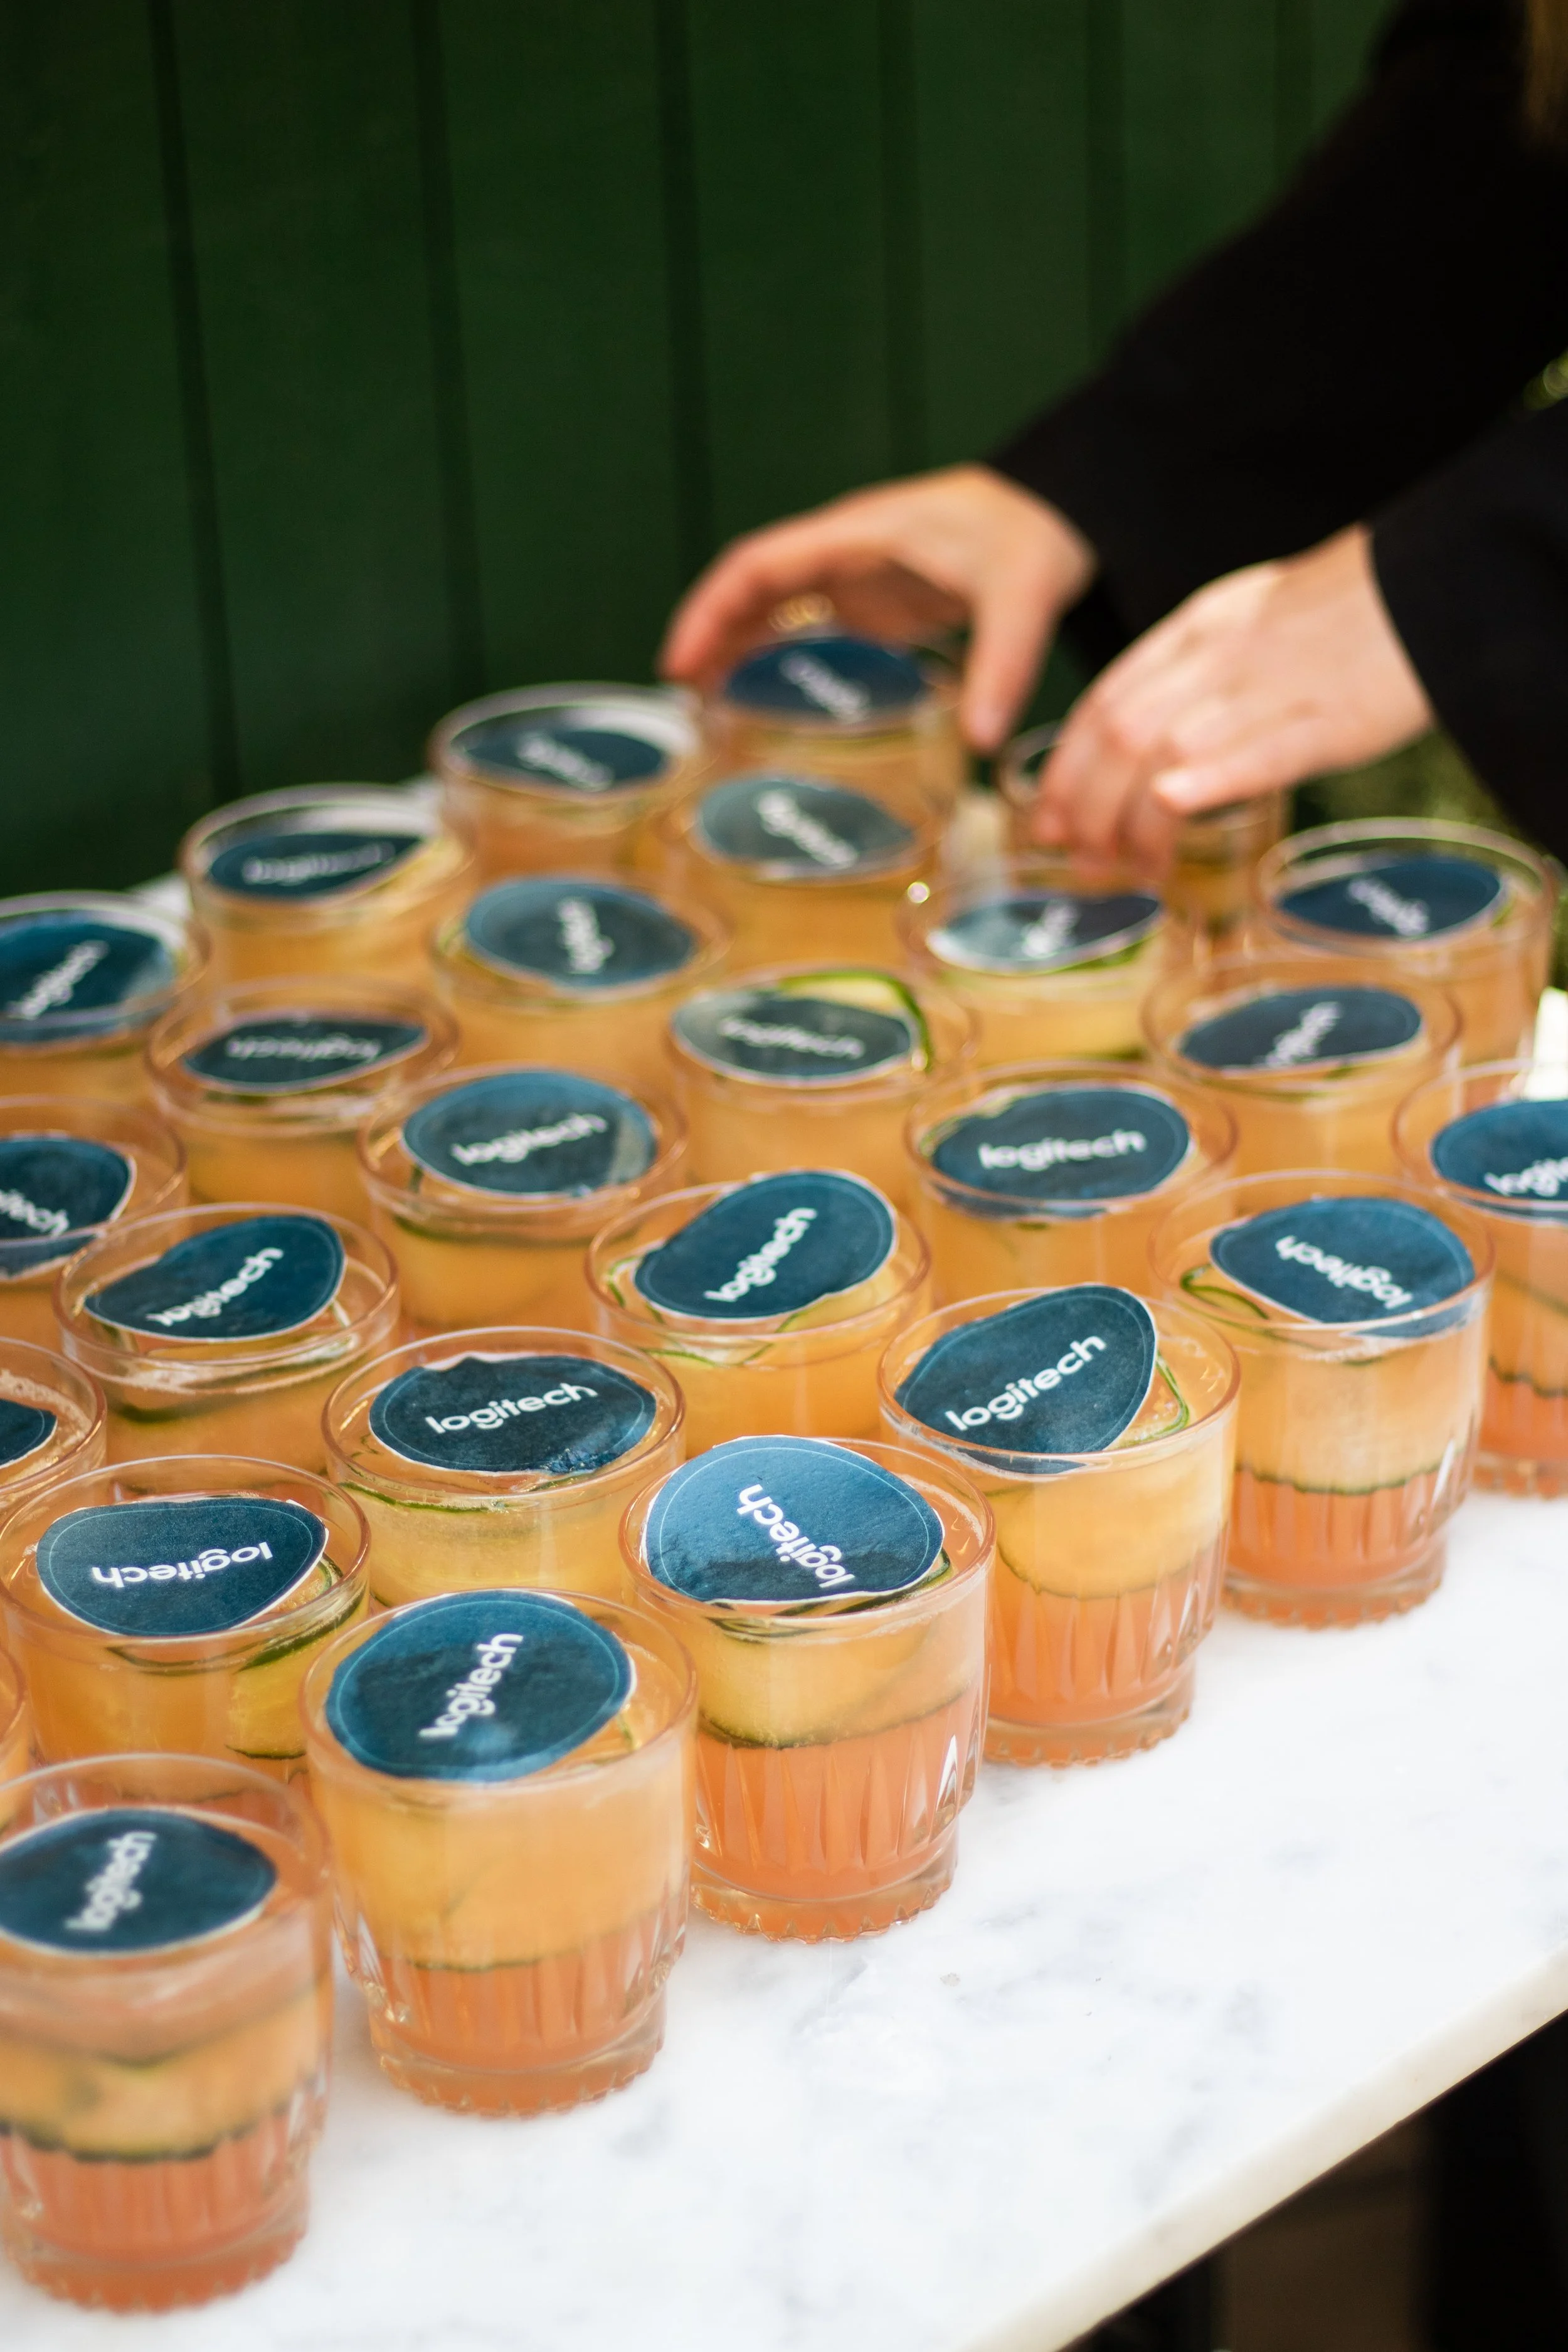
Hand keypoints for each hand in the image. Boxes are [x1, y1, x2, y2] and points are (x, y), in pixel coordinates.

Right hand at [659, 464, 1094, 752]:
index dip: (712, 610)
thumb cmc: (1032, 540)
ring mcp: (852, 577)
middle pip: (749, 589)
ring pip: (770, 607)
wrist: (1054, 513)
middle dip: (708, 636)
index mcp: (857, 536)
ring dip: (731, 649)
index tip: (682, 661)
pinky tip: (754, 702)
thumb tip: (980, 744)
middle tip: (680, 702)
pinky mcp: (870, 602)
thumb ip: (1002, 669)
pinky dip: (771, 657)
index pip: (759, 565)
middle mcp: (842, 552)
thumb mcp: (1023, 601)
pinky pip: (802, 626)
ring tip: (701, 709)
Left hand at [1032, 525, 1432, 865]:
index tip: (1048, 821)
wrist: (1432, 583)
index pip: (1105, 702)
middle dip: (1086, 808)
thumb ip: (1194, 675)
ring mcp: (1272, 683)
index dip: (1065, 770)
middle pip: (1122, 733)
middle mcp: (1219, 653)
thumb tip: (1145, 751)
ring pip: (1173, 748)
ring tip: (1129, 869)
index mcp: (1197, 630)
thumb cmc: (1345, 615)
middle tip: (1082, 865)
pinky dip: (1210, 777)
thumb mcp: (1249, 623)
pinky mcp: (1330, 716)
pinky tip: (1172, 803)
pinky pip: (1262, 748)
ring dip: (1134, 819)